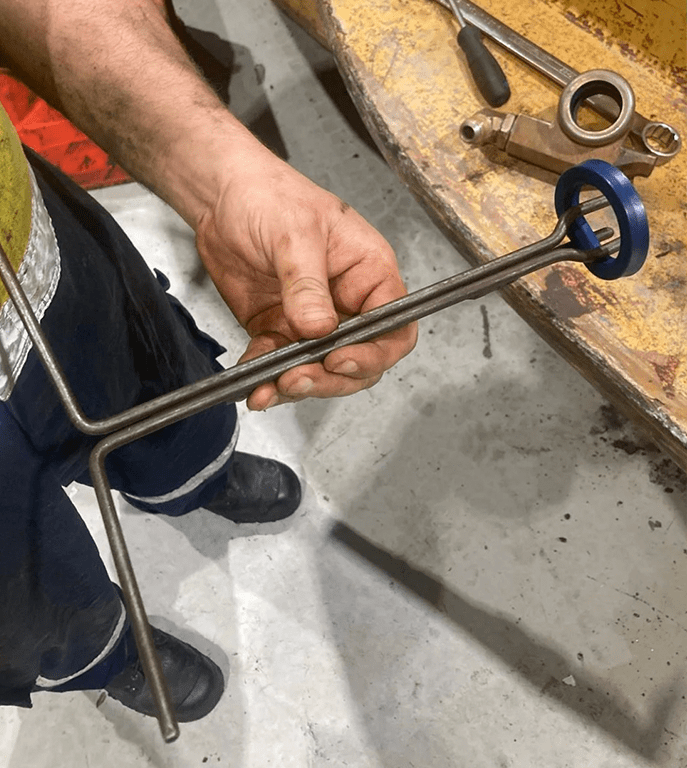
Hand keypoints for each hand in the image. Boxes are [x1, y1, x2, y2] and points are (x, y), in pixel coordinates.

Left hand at [195, 146, 416, 409]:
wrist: (221, 196)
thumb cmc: (270, 195)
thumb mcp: (295, 233)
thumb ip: (307, 284)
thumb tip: (318, 330)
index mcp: (369, 274)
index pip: (394, 327)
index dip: (375, 352)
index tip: (340, 359)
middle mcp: (347, 303)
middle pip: (359, 358)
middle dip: (330, 378)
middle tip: (296, 379)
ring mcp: (312, 321)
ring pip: (319, 369)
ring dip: (297, 385)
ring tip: (270, 389)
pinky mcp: (279, 329)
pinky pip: (279, 362)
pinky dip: (266, 377)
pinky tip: (252, 384)